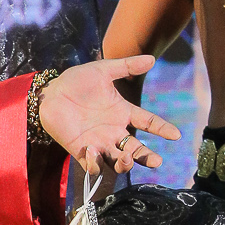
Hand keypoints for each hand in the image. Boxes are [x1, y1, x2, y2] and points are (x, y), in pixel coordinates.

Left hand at [37, 57, 178, 176]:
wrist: (49, 93)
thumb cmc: (76, 81)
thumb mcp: (103, 70)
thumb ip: (126, 66)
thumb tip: (152, 58)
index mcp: (123, 112)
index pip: (148, 122)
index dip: (162, 129)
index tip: (175, 135)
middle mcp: (114, 131)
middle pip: (136, 149)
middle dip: (147, 157)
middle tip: (157, 161)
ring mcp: (99, 143)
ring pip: (118, 161)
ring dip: (125, 164)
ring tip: (126, 158)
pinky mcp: (82, 152)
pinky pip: (93, 166)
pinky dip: (96, 163)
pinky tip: (94, 150)